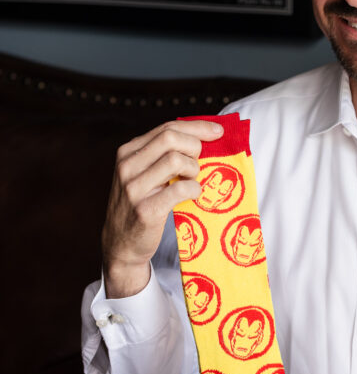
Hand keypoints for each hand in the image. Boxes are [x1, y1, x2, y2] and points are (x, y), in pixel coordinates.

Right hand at [101, 119, 222, 297]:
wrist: (121, 245)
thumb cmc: (140, 206)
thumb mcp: (142, 175)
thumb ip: (162, 156)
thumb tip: (202, 138)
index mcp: (128, 152)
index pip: (166, 128)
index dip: (196, 127)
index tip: (218, 131)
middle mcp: (127, 166)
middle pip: (171, 138)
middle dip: (195, 147)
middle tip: (199, 164)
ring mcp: (134, 188)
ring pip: (176, 160)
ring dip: (194, 170)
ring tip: (192, 181)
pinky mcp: (146, 210)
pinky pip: (181, 189)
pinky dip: (194, 190)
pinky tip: (193, 194)